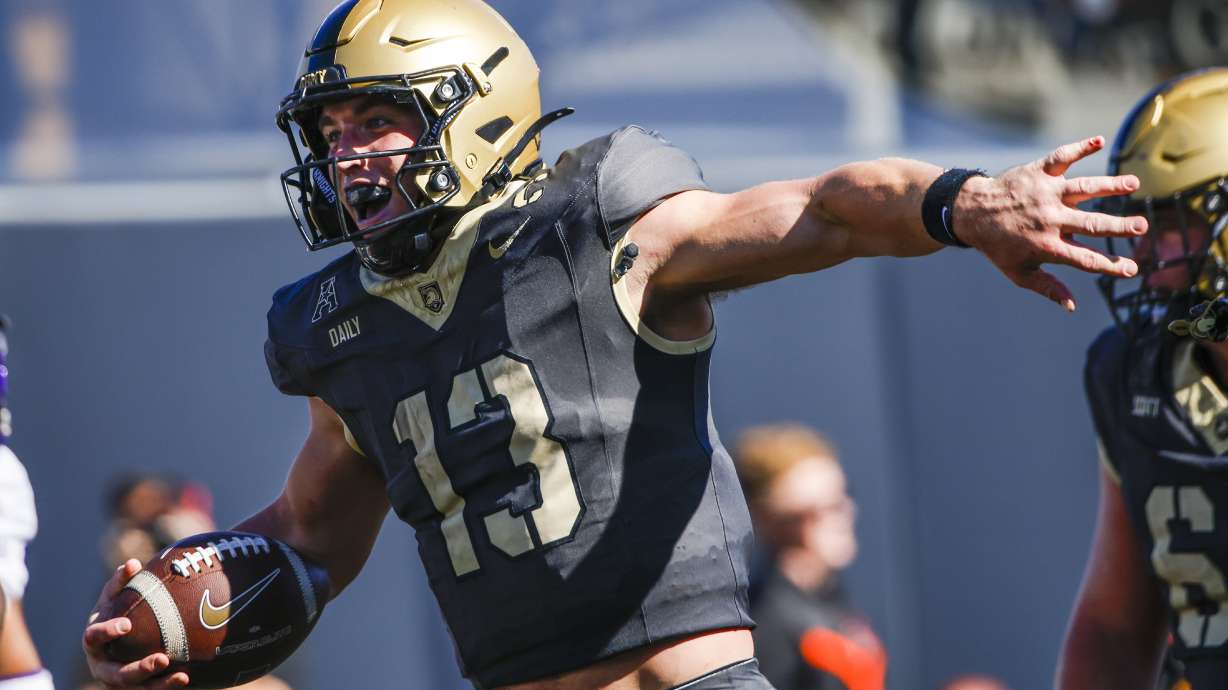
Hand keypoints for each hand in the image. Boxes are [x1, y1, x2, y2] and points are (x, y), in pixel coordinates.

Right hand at [82, 559, 189, 688]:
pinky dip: (166, 686)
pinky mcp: (133, 689)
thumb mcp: (111, 598)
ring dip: (158, 684)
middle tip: (162, 659)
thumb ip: (119, 582)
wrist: (113, 642)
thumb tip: (132, 563)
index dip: (108, 632)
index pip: (94, 638)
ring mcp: (116, 682)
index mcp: (93, 641)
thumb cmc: (113, 613)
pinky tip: (186, 677)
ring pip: (136, 689)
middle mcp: (102, 666)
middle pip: (117, 675)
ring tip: (182, 676)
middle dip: (139, 670)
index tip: (127, 624)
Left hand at [953, 136, 1146, 310]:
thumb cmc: (999, 246)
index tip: (1132, 269)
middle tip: (1142, 226)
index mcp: (1047, 246)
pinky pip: (1062, 157)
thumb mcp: (1019, 272)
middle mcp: (1049, 219)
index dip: (1109, 266)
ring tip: (1133, 184)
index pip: (1084, 259)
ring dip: (1109, 185)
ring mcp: (1045, 193)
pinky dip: (1080, 148)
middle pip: (1090, 223)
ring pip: (1082, 188)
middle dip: (1118, 226)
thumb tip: (1073, 306)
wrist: (972, 213)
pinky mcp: (1039, 172)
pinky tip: (1099, 141)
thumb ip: (1047, 287)